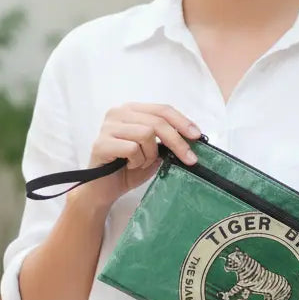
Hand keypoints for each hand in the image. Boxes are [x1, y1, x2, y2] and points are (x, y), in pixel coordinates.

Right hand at [69, 103, 200, 214]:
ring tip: (141, 163)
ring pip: (146, 134)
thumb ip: (166, 142)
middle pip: (157, 122)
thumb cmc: (127, 169)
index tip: (197, 136)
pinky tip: (129, 166)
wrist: (102, 190)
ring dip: (150, 155)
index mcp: (131, 110)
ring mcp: (107, 127)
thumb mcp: (153, 152)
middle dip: (177, 141)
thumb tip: (191, 138)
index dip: (182, 121)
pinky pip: (132, 149)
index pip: (162, 109)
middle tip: (190, 159)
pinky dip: (137, 161)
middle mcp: (117, 113)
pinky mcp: (101, 143)